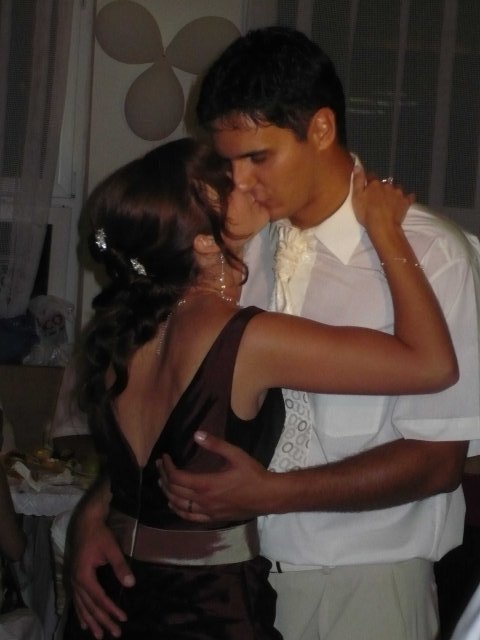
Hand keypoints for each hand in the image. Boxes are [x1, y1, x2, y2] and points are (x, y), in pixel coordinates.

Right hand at [67, 511, 134, 638]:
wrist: (85, 521)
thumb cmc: (99, 534)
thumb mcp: (112, 548)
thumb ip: (120, 566)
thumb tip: (131, 584)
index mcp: (84, 575)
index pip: (99, 598)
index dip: (111, 610)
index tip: (123, 619)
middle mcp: (76, 581)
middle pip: (90, 606)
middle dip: (102, 621)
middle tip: (114, 634)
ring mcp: (73, 580)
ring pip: (81, 606)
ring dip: (91, 621)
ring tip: (98, 635)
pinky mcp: (74, 577)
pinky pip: (76, 600)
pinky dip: (80, 612)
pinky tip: (84, 623)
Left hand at [158, 431, 274, 521]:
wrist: (268, 496)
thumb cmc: (252, 474)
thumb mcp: (236, 455)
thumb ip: (215, 444)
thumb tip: (196, 434)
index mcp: (206, 484)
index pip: (177, 477)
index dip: (167, 467)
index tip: (165, 457)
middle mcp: (203, 501)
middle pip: (174, 491)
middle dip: (164, 477)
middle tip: (160, 466)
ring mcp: (207, 512)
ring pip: (179, 505)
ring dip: (168, 493)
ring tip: (163, 482)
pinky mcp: (213, 518)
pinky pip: (189, 517)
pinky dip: (178, 510)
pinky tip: (174, 504)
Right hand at [352, 166, 414, 229]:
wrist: (383, 226)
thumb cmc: (366, 213)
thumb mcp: (356, 197)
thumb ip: (358, 181)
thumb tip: (358, 166)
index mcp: (374, 183)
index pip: (371, 176)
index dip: (368, 180)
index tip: (366, 186)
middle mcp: (387, 185)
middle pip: (384, 183)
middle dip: (381, 187)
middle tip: (378, 197)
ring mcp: (398, 193)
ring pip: (397, 188)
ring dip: (394, 192)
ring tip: (390, 200)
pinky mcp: (406, 202)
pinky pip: (408, 197)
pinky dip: (407, 197)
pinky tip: (405, 200)